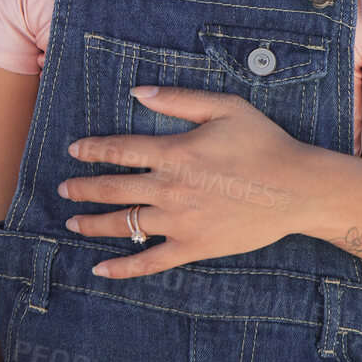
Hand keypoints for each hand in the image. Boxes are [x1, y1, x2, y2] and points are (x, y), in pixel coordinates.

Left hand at [57, 86, 322, 278]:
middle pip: (111, 189)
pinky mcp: (194, 247)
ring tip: (72, 223)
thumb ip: (177, 98)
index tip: (73, 151)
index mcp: (173, 152)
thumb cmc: (263, 143)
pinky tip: (100, 269)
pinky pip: (150, 261)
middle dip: (81, 188)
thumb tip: (136, 92)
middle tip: (63, 188)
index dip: (91, 150)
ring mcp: (179, 221)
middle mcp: (169, 188)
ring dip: (92, 224)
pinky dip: (122, 267)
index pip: (117, 149)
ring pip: (123, 224)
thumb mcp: (224, 107)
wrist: (298, 189)